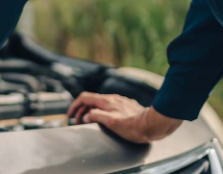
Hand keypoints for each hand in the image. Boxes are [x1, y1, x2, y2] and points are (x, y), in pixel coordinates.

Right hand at [67, 92, 181, 142]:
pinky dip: (100, 112)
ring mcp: (119, 102)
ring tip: (87, 121)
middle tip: (76, 121)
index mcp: (106, 101)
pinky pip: (108, 107)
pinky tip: (103, 119)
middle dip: (81, 110)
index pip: (84, 97)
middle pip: (90, 100)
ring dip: (90, 111)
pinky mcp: (125, 106)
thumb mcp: (111, 122)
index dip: (74, 105)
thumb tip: (86, 115)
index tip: (70, 115)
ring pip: (99, 103)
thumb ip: (96, 116)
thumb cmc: (133, 125)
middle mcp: (111, 98)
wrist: (153, 124)